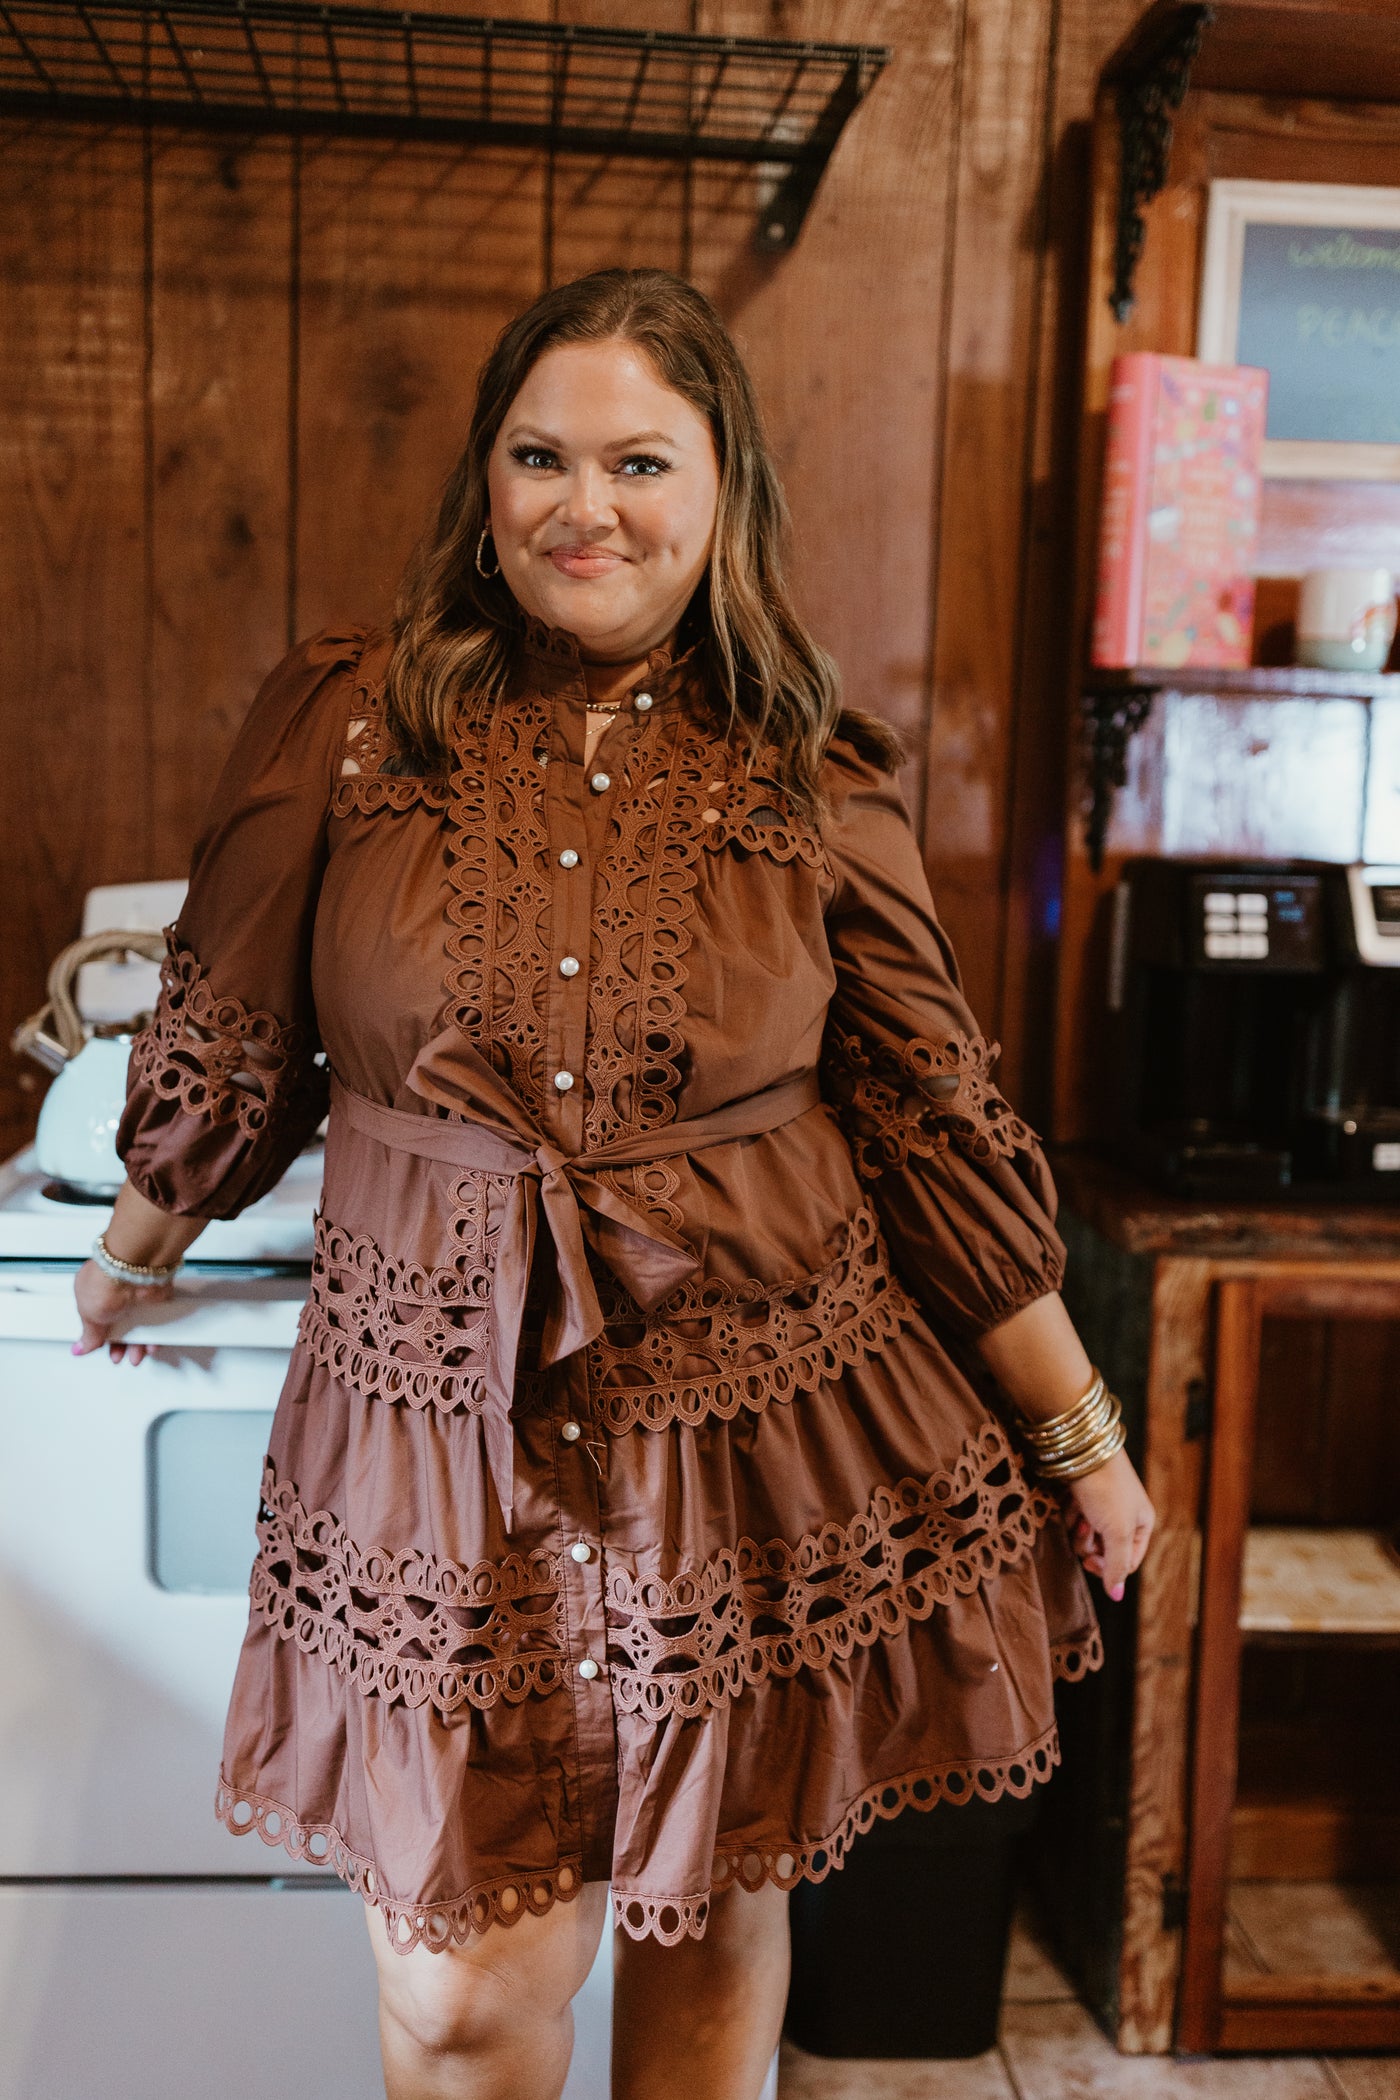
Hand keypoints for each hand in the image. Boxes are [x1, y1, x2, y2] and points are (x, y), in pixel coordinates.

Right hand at [72, 1258, 171, 1365]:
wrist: (135, 1271)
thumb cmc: (107, 1281)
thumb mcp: (88, 1316)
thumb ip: (89, 1335)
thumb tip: (81, 1347)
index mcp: (93, 1292)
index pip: (96, 1318)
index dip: (99, 1336)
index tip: (101, 1348)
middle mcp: (115, 1292)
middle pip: (118, 1325)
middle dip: (119, 1345)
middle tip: (119, 1355)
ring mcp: (136, 1295)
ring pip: (139, 1326)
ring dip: (137, 1344)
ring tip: (135, 1356)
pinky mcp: (155, 1297)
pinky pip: (156, 1321)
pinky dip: (155, 1335)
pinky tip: (151, 1344)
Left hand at [1062, 1447, 1154, 1601]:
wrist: (1083, 1449)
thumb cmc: (1107, 1489)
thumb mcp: (1118, 1531)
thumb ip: (1117, 1565)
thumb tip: (1118, 1596)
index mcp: (1142, 1524)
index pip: (1127, 1562)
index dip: (1108, 1567)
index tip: (1091, 1563)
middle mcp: (1124, 1516)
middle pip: (1104, 1551)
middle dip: (1091, 1545)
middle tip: (1085, 1531)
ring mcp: (1103, 1506)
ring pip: (1086, 1537)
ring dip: (1079, 1530)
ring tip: (1080, 1512)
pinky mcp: (1082, 1496)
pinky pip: (1074, 1519)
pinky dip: (1070, 1514)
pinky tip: (1071, 1501)